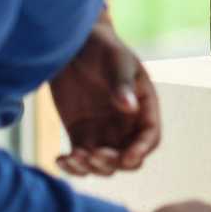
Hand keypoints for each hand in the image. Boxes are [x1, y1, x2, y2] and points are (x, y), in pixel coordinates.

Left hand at [50, 20, 159, 177]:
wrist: (71, 43)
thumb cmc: (100, 46)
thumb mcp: (115, 60)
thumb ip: (122, 83)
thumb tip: (129, 108)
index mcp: (143, 107)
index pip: (150, 137)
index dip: (141, 150)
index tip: (126, 156)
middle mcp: (127, 124)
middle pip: (128, 159)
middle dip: (113, 162)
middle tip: (93, 154)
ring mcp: (103, 132)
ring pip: (104, 164)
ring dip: (92, 168)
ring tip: (73, 156)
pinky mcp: (80, 134)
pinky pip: (80, 160)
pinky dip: (72, 167)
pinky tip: (60, 159)